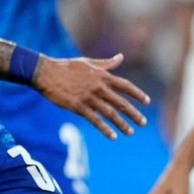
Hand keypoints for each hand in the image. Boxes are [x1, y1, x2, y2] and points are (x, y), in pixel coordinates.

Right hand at [33, 53, 148, 138]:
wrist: (46, 73)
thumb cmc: (67, 67)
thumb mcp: (89, 62)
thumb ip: (107, 64)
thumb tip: (121, 57)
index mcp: (103, 76)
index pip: (126, 86)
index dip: (138, 94)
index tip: (147, 102)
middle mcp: (99, 87)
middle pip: (121, 102)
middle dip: (134, 113)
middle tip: (144, 123)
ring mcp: (89, 97)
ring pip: (110, 113)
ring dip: (122, 124)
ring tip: (131, 132)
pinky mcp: (78, 107)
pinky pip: (95, 120)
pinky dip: (105, 129)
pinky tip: (112, 136)